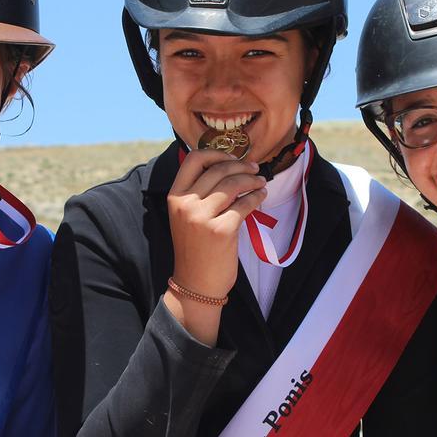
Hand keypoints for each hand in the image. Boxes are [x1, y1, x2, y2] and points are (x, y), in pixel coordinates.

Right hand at [167, 150, 266, 298]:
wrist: (196, 284)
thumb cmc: (196, 248)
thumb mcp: (187, 216)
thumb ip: (200, 192)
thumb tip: (230, 165)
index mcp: (175, 196)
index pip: (194, 159)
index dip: (216, 153)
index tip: (233, 157)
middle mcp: (185, 204)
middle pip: (218, 170)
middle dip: (241, 166)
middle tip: (255, 169)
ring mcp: (202, 217)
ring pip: (233, 184)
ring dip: (252, 180)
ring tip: (261, 182)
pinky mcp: (221, 230)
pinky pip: (244, 205)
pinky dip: (256, 197)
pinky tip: (261, 196)